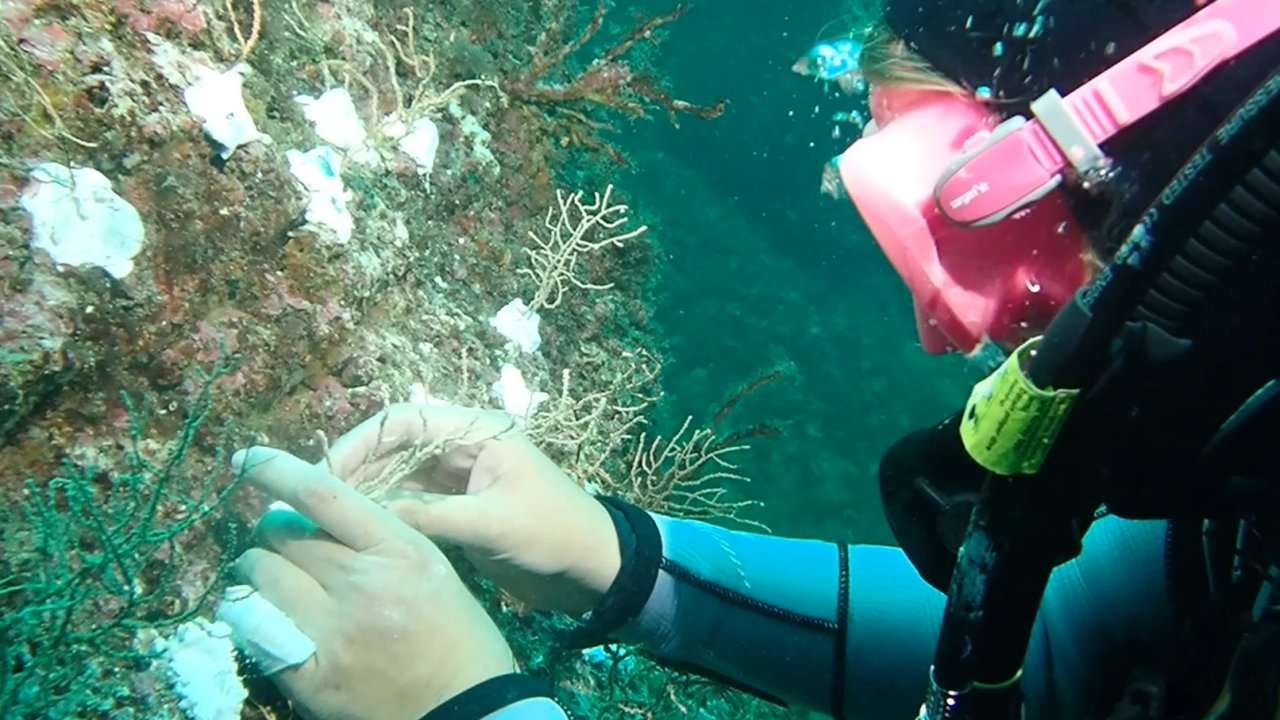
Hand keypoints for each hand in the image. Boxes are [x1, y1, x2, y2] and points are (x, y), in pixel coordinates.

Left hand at [230, 446, 515, 719]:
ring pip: (259, 576)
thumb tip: (308, 515)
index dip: (276, 470)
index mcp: (400, 551)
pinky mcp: (310, 676)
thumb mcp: (428, 568)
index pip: (322, 494)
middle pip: (282, 534)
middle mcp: (363, 585)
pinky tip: (264, 619)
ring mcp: (333, 633)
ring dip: (258, 573)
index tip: (246, 460)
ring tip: (274, 583)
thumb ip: (375, 538)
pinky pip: (253, 629)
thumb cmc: (457, 634)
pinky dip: (251, 617)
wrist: (467, 710)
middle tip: (283, 545)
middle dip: (273, 533)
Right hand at [321, 403, 621, 615]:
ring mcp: (456, 479)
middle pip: (390, 447)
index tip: (323, 476)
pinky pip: (406, 503)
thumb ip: (430, 516)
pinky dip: (380, 514)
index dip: (358, 444)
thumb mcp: (492, 525)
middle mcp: (461, 447)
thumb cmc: (554, 534)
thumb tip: (365, 515)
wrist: (593, 568)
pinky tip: (350, 533)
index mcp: (477, 431)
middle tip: (307, 503)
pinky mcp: (454, 509)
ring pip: (393, 477)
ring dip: (361, 494)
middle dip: (351, 470)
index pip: (402, 421)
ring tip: (318, 520)